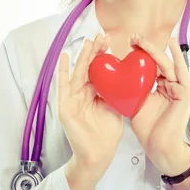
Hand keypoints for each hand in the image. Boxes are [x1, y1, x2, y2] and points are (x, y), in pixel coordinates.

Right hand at [58, 33, 123, 169]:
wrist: (99, 155)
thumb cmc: (107, 134)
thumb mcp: (114, 107)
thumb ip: (116, 92)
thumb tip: (127, 75)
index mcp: (93, 93)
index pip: (98, 70)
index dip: (103, 55)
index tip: (110, 41)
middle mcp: (81, 94)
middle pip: (88, 68)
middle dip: (95, 51)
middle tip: (102, 35)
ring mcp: (72, 100)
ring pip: (78, 73)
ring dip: (83, 56)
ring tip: (89, 41)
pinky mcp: (65, 107)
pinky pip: (63, 86)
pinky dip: (63, 71)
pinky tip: (65, 57)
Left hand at [129, 33, 189, 170]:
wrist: (158, 147)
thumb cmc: (148, 128)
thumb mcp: (137, 103)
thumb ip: (133, 89)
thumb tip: (118, 75)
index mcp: (161, 87)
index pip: (150, 66)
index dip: (140, 54)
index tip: (127, 44)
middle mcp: (172, 85)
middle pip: (159, 62)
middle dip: (146, 48)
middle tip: (132, 37)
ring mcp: (180, 89)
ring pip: (167, 64)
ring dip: (155, 51)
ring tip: (143, 39)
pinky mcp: (186, 93)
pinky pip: (181, 72)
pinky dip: (177, 57)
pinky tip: (171, 45)